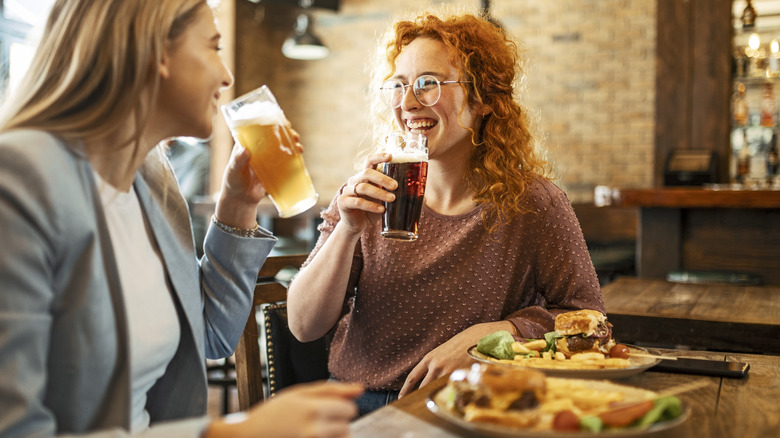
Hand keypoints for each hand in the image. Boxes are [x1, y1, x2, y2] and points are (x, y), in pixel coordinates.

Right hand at [206, 381, 363, 437]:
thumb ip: (332, 389)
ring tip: (311, 432)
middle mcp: (315, 430)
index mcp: (314, 409)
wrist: (247, 437)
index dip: (339, 408)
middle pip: (346, 428)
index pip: (350, 410)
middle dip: (336, 424)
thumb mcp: (298, 393)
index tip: (325, 409)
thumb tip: (361, 389)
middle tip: (315, 422)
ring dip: (331, 436)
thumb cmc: (273, 414)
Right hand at [336, 152, 396, 235]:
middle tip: (395, 186)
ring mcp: (347, 191)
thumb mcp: (385, 200)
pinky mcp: (343, 202)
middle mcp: (354, 180)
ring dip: (379, 193)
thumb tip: (421, 195)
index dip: (379, 156)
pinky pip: (358, 202)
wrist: (357, 225)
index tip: (391, 156)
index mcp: (364, 176)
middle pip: (367, 173)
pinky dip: (371, 206)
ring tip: (392, 199)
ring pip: (363, 187)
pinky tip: (381, 210)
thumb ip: (396, 194)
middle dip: (382, 178)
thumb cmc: (373, 210)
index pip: (370, 161)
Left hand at [399, 321, 516, 396]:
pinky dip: (450, 396)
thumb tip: (427, 379)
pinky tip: (452, 401)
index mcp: (429, 358)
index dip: (405, 389)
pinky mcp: (460, 376)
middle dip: (420, 397)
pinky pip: (451, 390)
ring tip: (435, 404)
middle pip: (423, 388)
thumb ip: (433, 365)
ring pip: (438, 390)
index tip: (401, 397)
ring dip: (436, 397)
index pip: (413, 377)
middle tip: (416, 406)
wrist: (476, 338)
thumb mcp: (442, 352)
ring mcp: (448, 372)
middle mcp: (436, 366)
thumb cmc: (459, 345)